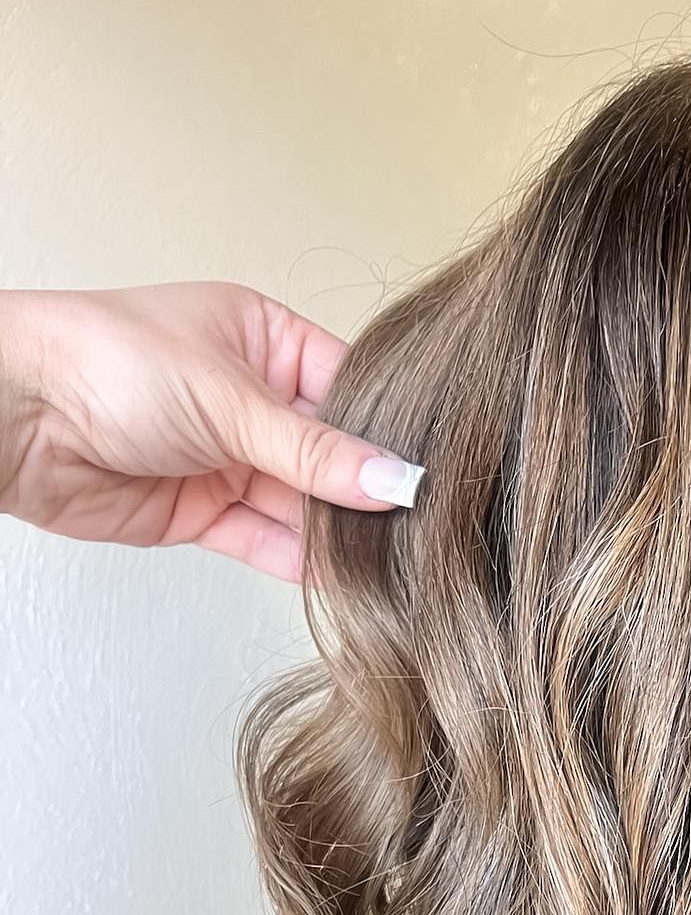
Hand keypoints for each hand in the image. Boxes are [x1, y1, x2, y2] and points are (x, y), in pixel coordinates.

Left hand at [0, 282, 422, 580]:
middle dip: (362, 491)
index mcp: (262, 339)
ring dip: (333, 532)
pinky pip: (264, 539)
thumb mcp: (231, 399)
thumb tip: (394, 480)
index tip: (425, 473)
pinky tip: (335, 576)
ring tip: (385, 558)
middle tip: (413, 526)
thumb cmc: (101, 361)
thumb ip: (317, 453)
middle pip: (329, 455)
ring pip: (300, 504)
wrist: (14, 415)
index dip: (385, 433)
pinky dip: (297, 560)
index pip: (348, 391)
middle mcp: (249, 399)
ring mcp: (226, 457)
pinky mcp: (201, 511)